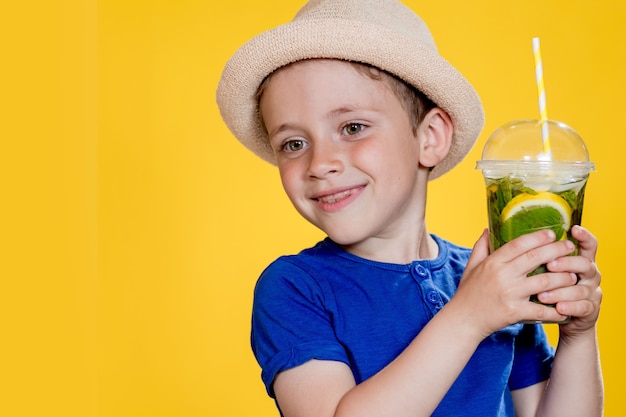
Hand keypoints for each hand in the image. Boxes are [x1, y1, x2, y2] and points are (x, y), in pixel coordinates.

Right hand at [455, 229, 578, 337]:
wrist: (463, 321)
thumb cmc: (468, 292)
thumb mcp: (471, 266)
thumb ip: (481, 246)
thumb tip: (489, 228)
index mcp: (492, 263)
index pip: (518, 244)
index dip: (537, 237)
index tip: (552, 233)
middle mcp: (502, 276)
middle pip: (535, 258)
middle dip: (556, 250)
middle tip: (570, 247)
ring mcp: (510, 294)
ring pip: (544, 282)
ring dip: (562, 278)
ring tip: (573, 275)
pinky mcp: (515, 312)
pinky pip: (541, 310)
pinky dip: (556, 310)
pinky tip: (566, 308)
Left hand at [535, 225, 601, 336]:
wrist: (565, 314)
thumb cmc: (549, 286)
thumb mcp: (546, 268)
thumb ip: (535, 252)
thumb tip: (498, 231)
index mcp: (580, 259)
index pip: (588, 244)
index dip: (584, 236)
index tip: (574, 229)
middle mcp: (589, 273)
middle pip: (585, 264)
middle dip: (566, 263)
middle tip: (550, 265)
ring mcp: (591, 292)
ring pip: (580, 289)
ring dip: (561, 291)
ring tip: (542, 294)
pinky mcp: (590, 309)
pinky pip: (582, 308)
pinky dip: (570, 307)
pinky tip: (558, 308)